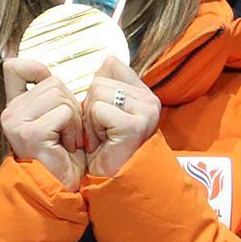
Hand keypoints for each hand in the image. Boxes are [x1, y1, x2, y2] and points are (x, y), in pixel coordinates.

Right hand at [1, 57, 85, 190]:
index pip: (14, 67)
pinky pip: (64, 113)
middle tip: (67, 132)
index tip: (50, 86)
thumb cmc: (63, 156)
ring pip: (60, 96)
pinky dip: (73, 130)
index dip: (35, 68)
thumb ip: (49, 93)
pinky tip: (67, 147)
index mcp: (14, 106)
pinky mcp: (30, 133)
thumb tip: (47, 69)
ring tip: (67, 140)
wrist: (61, 189)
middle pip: (53, 82)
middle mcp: (9, 112)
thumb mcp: (56, 117)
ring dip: (74, 119)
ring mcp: (16, 122)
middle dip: (70, 105)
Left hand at [83, 56, 160, 177]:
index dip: (96, 90)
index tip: (101, 115)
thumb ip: (108, 84)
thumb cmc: (106, 149)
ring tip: (101, 137)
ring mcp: (146, 112)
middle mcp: (150, 100)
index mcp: (145, 94)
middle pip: (100, 80)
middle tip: (100, 131)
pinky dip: (92, 128)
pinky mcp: (134, 125)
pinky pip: (98, 110)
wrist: (111, 182)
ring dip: (90, 119)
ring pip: (97, 93)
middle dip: (90, 107)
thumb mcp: (105, 111)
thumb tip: (107, 59)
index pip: (112, 66)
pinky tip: (102, 143)